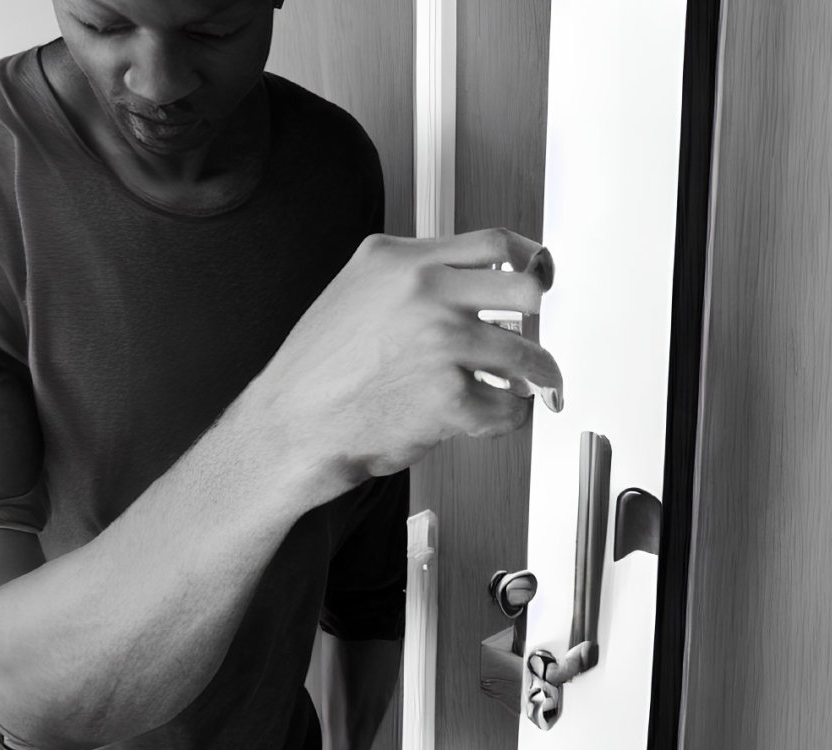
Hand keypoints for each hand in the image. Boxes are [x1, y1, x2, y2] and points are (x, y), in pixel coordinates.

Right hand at [254, 228, 561, 499]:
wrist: (291, 424)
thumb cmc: (318, 368)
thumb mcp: (358, 290)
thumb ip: (411, 275)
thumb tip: (468, 280)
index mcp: (401, 260)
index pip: (493, 244)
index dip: (530, 260)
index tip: (541, 273)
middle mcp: (424, 294)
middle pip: (525, 291)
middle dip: (538, 318)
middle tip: (534, 331)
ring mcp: (440, 343)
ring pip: (526, 355)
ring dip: (536, 374)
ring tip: (528, 382)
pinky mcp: (448, 398)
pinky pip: (508, 407)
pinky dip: (509, 415)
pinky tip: (495, 412)